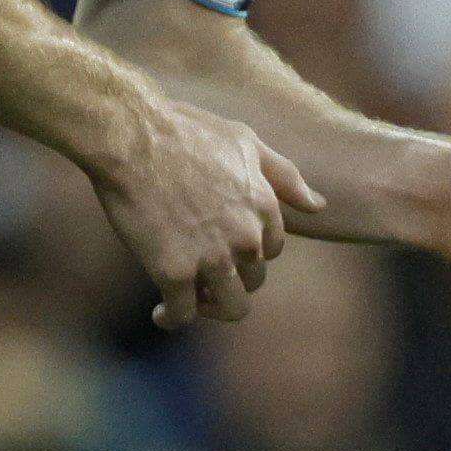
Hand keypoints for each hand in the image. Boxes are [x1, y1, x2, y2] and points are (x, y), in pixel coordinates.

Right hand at [87, 89, 306, 326]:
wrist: (131, 136)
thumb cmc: (183, 131)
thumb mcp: (244, 142)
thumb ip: (284, 175)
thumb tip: (319, 205)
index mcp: (263, 208)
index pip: (270, 250)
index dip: (247, 252)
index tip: (222, 247)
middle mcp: (245, 237)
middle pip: (252, 281)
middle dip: (231, 279)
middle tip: (200, 272)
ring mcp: (212, 258)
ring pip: (230, 308)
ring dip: (211, 308)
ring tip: (189, 300)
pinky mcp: (174, 272)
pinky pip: (182, 313)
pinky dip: (172, 319)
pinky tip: (161, 314)